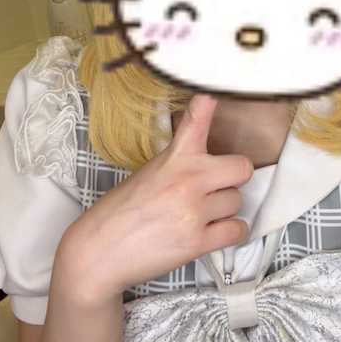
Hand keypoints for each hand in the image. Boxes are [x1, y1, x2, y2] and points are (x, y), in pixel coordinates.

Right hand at [56, 94, 252, 306]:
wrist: (98, 252)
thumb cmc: (120, 213)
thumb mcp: (149, 173)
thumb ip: (180, 163)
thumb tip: (207, 162)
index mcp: (174, 158)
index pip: (197, 121)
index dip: (210, 102)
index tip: (216, 89)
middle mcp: (187, 180)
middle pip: (242, 168)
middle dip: (234, 179)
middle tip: (217, 187)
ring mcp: (193, 211)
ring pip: (238, 202)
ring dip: (224, 211)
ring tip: (198, 216)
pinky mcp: (197, 242)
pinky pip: (237, 231)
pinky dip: (228, 234)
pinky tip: (210, 234)